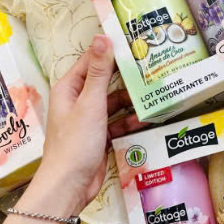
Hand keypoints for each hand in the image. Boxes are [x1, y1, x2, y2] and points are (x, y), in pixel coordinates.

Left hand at [37, 35, 144, 212]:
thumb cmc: (75, 143)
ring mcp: (89, 119)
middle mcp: (78, 101)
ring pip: (114, 103)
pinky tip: (146, 119)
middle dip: (127, 77)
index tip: (135, 42)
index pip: (92, 60)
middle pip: (106, 82)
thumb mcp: (90, 104)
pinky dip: (130, 121)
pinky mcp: (99, 136)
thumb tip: (103, 37)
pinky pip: (118, 122)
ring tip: (154, 95)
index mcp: (69, 88)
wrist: (69, 186)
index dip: (111, 51)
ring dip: (131, 101)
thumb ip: (99, 72)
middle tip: (152, 67)